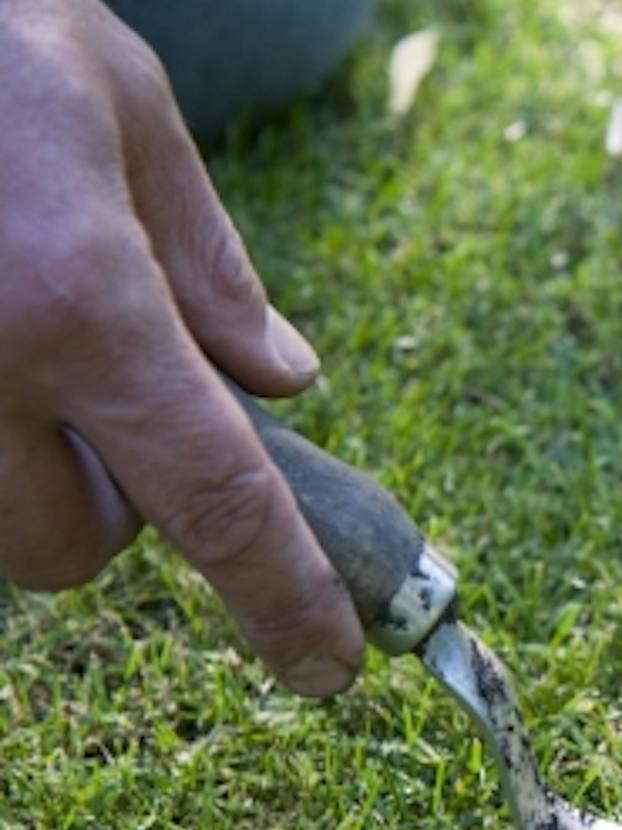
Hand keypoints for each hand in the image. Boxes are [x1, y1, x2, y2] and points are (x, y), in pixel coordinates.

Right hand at [0, 0, 361, 694]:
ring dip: (21, 476)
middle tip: (109, 398)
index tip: (328, 665)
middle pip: (69, 548)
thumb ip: (207, 266)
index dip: (282, 597)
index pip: (216, 498)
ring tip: (23, 337)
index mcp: (78, 301)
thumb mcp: (126, 111)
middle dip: (110, 508)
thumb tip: (284, 381)